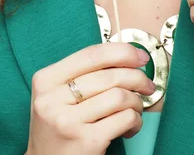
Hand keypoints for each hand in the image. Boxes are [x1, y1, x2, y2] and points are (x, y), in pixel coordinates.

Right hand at [26, 42, 155, 154]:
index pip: (91, 54)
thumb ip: (84, 74)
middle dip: (137, 78)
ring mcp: (68, 121)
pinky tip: (131, 126)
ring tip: (136, 108)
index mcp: (46, 80)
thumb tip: (128, 56)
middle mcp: (53, 99)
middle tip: (147, 84)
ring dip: (136, 101)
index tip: (140, 56)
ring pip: (119, 96)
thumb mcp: (58, 94)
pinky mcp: (87, 141)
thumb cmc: (58, 124)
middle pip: (109, 76)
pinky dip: (135, 120)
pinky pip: (124, 119)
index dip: (122, 51)